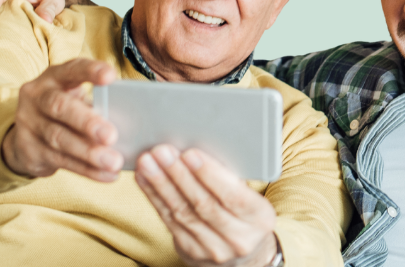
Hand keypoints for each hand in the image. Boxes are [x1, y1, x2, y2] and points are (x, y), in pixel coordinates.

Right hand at [2, 58, 122, 181]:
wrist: (25, 138)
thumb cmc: (65, 112)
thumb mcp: (76, 100)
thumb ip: (98, 104)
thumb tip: (136, 121)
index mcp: (53, 77)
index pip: (72, 69)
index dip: (90, 71)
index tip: (111, 76)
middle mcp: (37, 96)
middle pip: (60, 107)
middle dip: (87, 122)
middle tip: (112, 136)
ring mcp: (29, 123)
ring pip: (59, 138)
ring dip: (89, 152)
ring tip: (114, 161)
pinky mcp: (28, 149)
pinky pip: (60, 161)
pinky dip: (87, 169)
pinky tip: (107, 174)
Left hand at [136, 145, 277, 266]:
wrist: (244, 255)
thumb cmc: (246, 213)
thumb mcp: (252, 197)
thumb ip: (232, 178)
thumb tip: (200, 149)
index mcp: (260, 218)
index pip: (233, 195)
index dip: (210, 174)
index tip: (190, 153)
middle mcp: (239, 238)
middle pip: (204, 204)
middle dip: (180, 174)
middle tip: (163, 152)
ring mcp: (213, 248)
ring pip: (182, 212)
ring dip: (161, 184)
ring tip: (148, 162)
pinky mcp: (190, 251)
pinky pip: (168, 220)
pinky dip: (154, 197)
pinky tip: (145, 179)